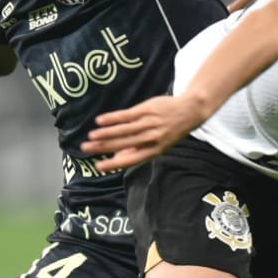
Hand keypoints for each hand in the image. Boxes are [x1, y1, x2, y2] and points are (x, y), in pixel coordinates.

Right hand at [81, 94, 207, 172]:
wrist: (191, 110)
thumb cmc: (172, 129)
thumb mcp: (160, 145)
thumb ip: (139, 151)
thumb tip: (118, 158)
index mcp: (154, 150)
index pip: (131, 160)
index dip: (114, 164)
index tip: (98, 167)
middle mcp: (151, 138)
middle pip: (123, 144)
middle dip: (103, 147)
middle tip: (86, 149)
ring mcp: (149, 123)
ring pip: (124, 130)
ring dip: (106, 134)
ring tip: (91, 136)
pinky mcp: (147, 110)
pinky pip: (127, 115)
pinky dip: (113, 118)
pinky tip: (100, 121)